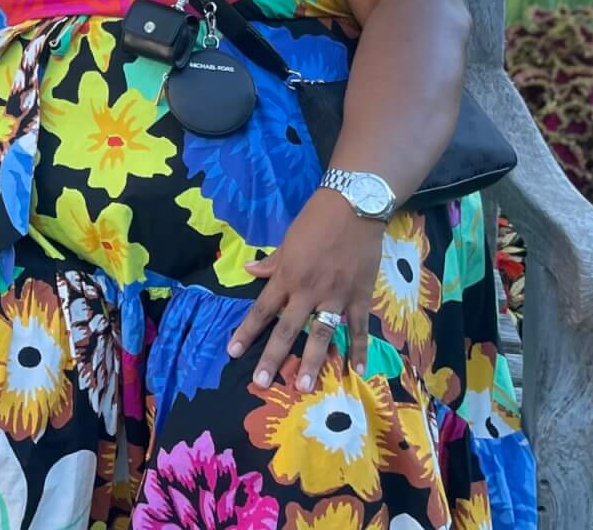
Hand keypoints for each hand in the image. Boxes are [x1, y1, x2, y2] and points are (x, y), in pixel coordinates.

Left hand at [226, 188, 385, 391]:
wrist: (354, 206)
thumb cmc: (316, 220)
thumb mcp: (288, 239)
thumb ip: (272, 261)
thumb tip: (248, 270)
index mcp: (287, 276)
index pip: (261, 309)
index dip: (246, 331)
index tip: (232, 352)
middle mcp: (308, 291)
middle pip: (287, 329)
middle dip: (273, 357)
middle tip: (262, 382)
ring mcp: (336, 297)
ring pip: (321, 335)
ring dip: (311, 362)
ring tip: (303, 386)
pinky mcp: (360, 297)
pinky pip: (358, 328)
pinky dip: (358, 349)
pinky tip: (356, 371)